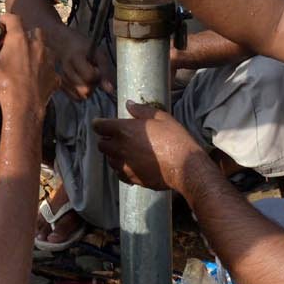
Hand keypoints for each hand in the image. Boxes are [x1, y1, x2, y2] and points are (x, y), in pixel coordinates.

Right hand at [0, 15, 57, 117]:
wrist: (24, 109)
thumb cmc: (2, 84)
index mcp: (19, 40)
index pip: (14, 19)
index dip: (6, 18)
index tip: (1, 21)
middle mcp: (37, 46)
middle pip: (35, 31)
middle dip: (26, 32)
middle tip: (15, 41)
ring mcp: (49, 61)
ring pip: (45, 48)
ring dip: (37, 49)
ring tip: (27, 56)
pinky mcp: (54, 77)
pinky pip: (51, 67)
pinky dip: (44, 68)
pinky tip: (37, 75)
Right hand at [48, 27, 113, 100]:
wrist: (65, 44)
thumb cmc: (85, 48)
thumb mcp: (98, 54)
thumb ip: (105, 72)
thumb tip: (109, 90)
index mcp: (75, 58)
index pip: (89, 76)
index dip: (97, 75)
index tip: (96, 68)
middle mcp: (66, 69)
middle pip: (84, 89)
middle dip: (93, 84)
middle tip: (92, 73)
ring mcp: (62, 78)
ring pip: (80, 95)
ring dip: (88, 89)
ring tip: (86, 77)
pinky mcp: (60, 85)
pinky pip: (75, 98)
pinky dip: (81, 93)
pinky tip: (82, 83)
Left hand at [93, 102, 207, 192]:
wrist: (185, 166)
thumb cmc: (175, 138)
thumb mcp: (161, 117)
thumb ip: (142, 110)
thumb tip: (129, 104)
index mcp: (124, 130)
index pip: (99, 126)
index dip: (99, 124)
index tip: (101, 123)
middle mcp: (119, 148)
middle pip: (101, 144)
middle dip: (106, 140)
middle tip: (116, 137)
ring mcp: (124, 165)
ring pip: (109, 160)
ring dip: (113, 155)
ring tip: (125, 152)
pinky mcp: (131, 178)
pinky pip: (119, 173)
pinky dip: (122, 169)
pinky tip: (132, 165)